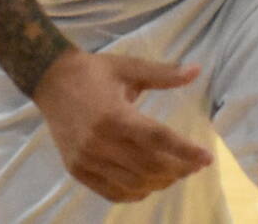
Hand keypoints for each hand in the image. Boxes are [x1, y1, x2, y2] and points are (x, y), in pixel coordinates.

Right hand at [32, 48, 212, 202]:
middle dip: (178, 168)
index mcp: (114, 115)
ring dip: (160, 182)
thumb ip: (163, 74)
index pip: (158, 139)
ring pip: (134, 183)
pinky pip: (112, 192)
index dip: (185, 151)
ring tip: (175, 172)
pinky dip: (136, 192)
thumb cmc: (93, 71)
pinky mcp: (77, 170)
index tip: (207, 158)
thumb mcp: (129, 67)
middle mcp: (100, 142)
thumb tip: (197, 71)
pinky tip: (149, 183)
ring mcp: (87, 159)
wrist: (50, 79)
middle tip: (194, 164)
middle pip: (149, 166)